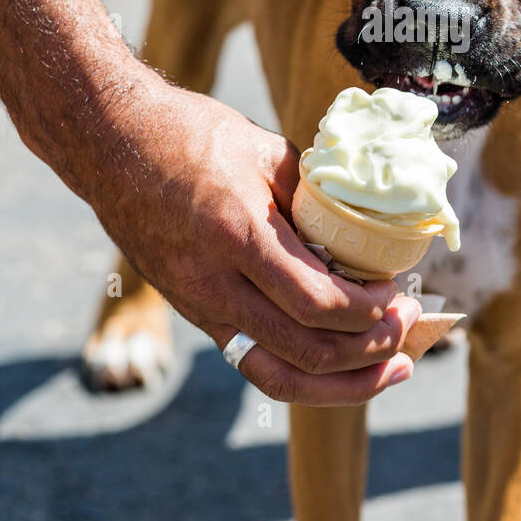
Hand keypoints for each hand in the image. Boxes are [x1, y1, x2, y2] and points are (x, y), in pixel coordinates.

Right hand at [89, 73, 420, 404]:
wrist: (111, 144)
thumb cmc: (192, 136)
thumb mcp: (266, 152)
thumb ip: (315, 198)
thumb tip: (370, 230)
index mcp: (237, 235)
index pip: (316, 304)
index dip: (370, 313)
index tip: (399, 294)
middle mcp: (213, 284)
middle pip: (305, 352)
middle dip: (370, 350)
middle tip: (409, 327)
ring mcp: (199, 307)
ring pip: (278, 377)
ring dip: (343, 385)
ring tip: (392, 370)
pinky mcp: (194, 315)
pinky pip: (255, 363)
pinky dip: (306, 374)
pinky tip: (343, 369)